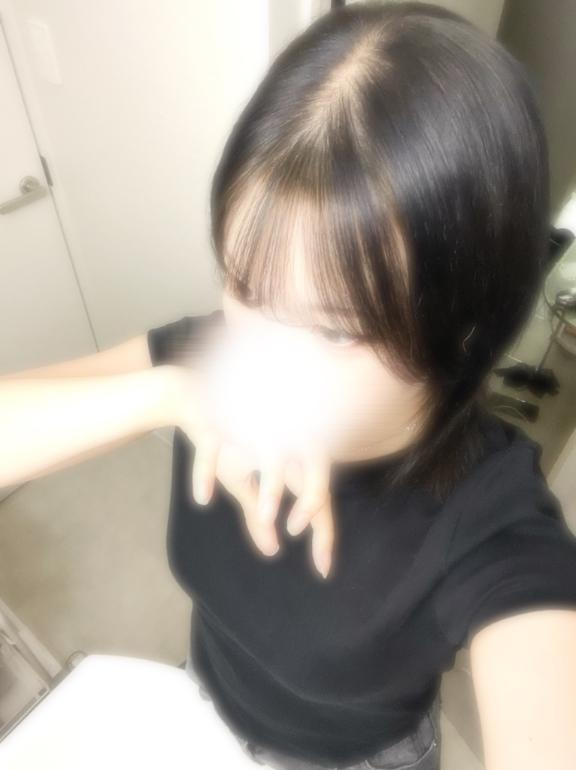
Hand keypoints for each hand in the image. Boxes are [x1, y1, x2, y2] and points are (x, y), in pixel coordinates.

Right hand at [172, 366, 335, 578]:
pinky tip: (203, 498)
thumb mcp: (244, 481)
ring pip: (270, 454)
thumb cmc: (229, 443)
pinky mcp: (216, 422)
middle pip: (311, 468)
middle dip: (311, 498)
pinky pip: (215, 447)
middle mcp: (277, 440)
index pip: (319, 492)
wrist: (196, 396)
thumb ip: (259, 514)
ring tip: (265, 514)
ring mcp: (248, 429)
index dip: (325, 528)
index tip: (323, 567)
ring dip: (269, 486)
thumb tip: (272, 552)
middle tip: (299, 530)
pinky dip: (207, 471)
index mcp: (290, 454)